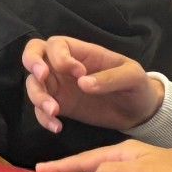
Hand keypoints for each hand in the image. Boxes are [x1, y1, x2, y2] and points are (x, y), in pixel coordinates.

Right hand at [22, 36, 162, 132]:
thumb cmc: (137, 85)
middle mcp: (65, 67)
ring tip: (55, 112)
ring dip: (38, 97)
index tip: (78, 73)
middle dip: (32, 63)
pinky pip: (41, 110)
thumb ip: (110, 78)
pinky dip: (43, 118)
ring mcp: (60, 87)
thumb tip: (83, 83)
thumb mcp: (132, 77)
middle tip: (42, 78)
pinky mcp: (61, 107)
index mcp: (82, 52)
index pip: (56, 44)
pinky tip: (57, 127)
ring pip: (33, 84)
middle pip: (34, 54)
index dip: (60, 56)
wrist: (139, 112)